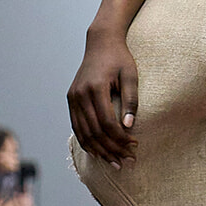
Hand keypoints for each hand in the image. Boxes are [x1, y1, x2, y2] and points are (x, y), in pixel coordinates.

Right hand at [68, 29, 138, 168]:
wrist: (101, 43)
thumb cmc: (120, 59)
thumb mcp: (131, 75)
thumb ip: (131, 100)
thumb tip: (129, 126)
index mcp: (95, 88)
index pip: (107, 122)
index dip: (120, 138)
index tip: (134, 146)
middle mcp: (80, 94)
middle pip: (95, 131)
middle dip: (112, 149)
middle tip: (127, 161)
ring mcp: (73, 97)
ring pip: (84, 132)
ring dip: (99, 150)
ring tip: (114, 162)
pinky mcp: (71, 99)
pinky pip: (77, 126)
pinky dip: (87, 142)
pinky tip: (98, 153)